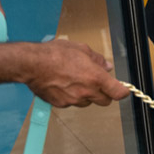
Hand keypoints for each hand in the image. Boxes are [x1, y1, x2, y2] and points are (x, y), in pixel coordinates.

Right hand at [15, 40, 129, 106]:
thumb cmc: (54, 54)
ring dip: (86, 95)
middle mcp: (87, 92)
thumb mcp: (81, 49)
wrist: (31, 64)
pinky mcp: (61, 104)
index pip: (118, 93)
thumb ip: (97, 59)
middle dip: (104, 93)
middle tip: (96, 83)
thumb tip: (107, 67)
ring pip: (88, 102)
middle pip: (105, 101)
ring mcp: (74, 100)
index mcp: (96, 78)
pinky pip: (72, 103)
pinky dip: (71, 97)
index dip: (122, 91)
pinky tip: (63, 85)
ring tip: (75, 81)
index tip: (122, 89)